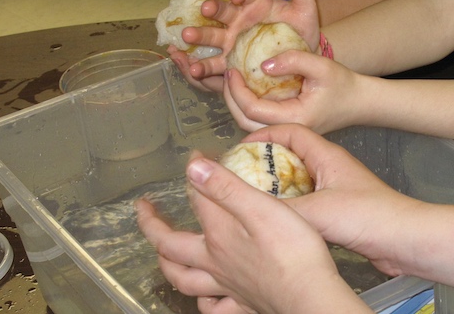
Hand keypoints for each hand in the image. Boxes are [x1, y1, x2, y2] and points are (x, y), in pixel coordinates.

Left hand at [137, 127, 371, 313]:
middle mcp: (215, 262)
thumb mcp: (260, 208)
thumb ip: (225, 188)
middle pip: (171, 245)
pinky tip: (205, 297)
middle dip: (152, 225)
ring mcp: (227, 286)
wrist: (310, 297)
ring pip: (183, 280)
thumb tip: (193, 168)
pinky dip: (203, 301)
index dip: (194, 173)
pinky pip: (214, 308)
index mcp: (219, 235)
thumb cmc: (292, 252)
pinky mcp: (243, 303)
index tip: (196, 155)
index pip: (197, 197)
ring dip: (167, 265)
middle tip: (143, 209)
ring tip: (161, 254)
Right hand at [175, 0, 320, 91]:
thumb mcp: (306, 10)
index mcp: (253, 3)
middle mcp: (237, 20)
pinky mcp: (228, 62)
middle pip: (220, 12)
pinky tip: (193, 69)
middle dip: (211, 10)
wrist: (300, 61)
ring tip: (186, 38)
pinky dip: (200, 66)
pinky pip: (212, 64)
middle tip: (205, 11)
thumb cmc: (300, 32)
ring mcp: (230, 42)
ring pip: (211, 37)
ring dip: (198, 36)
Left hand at [223, 50, 366, 133]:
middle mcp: (287, 131)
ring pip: (249, 126)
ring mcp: (286, 132)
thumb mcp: (321, 66)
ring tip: (233, 81)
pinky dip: (246, 107)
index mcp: (295, 119)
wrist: (359, 102)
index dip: (236, 91)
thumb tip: (262, 65)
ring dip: (236, 104)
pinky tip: (246, 89)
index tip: (231, 70)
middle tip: (227, 75)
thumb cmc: (343, 84)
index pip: (253, 110)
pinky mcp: (285, 128)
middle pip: (244, 123)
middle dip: (230, 100)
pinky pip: (258, 122)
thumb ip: (294, 61)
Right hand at [242, 125, 420, 276]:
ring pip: (295, 182)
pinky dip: (287, 208)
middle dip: (262, 163)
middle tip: (239, 177)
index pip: (289, 132)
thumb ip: (280, 209)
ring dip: (274, 188)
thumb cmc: (369, 216)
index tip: (239, 149)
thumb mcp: (317, 211)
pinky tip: (275, 221)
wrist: (405, 241)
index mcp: (326, 155)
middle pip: (288, 156)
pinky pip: (304, 202)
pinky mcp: (337, 210)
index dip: (263, 136)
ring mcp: (333, 189)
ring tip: (251, 199)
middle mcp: (328, 168)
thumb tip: (246, 207)